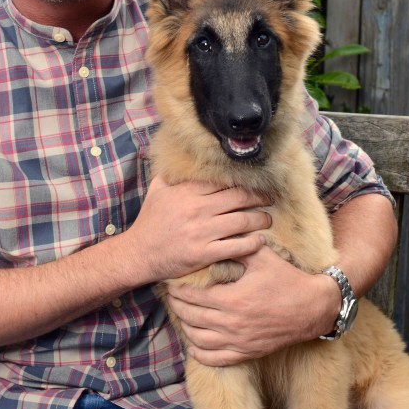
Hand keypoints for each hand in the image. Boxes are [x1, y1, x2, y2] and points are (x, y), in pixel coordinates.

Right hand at [123, 174, 271, 284]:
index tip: (255, 184)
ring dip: (260, 220)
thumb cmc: (149, 221)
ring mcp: (202, 232)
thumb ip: (173, 173)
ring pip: (242, 221)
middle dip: (259, 198)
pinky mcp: (204, 253)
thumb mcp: (157, 190)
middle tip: (269, 199)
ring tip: (267, 219)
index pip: (224, 181)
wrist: (139, 253)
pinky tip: (259, 241)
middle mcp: (197, 209)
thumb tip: (184, 156)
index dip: (244, 182)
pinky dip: (252, 243)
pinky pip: (237, 246)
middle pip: (239, 198)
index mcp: (188, 191)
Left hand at [166, 245, 341, 366]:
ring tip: (181, 315)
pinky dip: (200, 353)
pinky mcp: (247, 353)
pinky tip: (194, 344)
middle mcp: (232, 323)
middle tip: (171, 297)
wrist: (314, 307)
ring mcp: (239, 341)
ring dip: (185, 327)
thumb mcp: (261, 256)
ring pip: (198, 339)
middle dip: (177, 306)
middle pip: (190, 317)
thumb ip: (236, 246)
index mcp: (232, 299)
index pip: (192, 297)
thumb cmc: (288, 279)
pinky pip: (215, 359)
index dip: (177, 290)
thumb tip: (217, 234)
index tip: (171, 283)